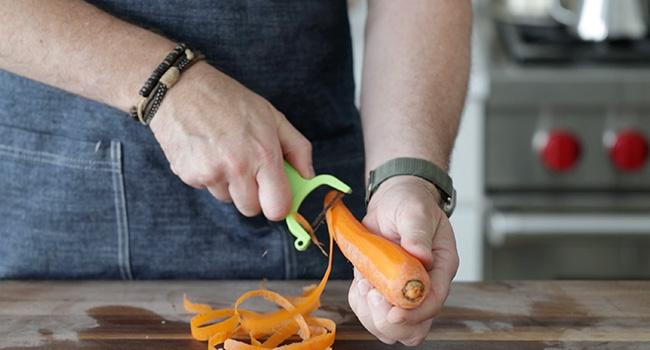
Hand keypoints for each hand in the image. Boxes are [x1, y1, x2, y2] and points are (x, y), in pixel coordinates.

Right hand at [149, 62, 313, 219]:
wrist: (181, 89)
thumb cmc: (230, 100)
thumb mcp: (272, 116)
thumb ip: (297, 148)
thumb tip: (308, 175)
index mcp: (263, 153)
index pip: (277, 207)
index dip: (279, 205)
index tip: (276, 195)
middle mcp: (237, 167)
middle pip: (251, 210)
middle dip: (253, 195)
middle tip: (249, 169)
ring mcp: (210, 173)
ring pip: (228, 200)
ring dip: (230, 185)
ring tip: (224, 153)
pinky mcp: (188, 175)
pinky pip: (207, 189)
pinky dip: (209, 177)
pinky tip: (207, 152)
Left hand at [348, 176, 458, 345]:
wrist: (392, 200)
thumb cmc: (410, 203)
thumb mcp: (415, 211)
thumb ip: (417, 232)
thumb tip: (421, 254)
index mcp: (440, 267)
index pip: (434, 302)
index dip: (415, 313)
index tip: (393, 313)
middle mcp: (423, 284)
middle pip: (413, 328)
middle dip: (388, 319)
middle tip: (373, 292)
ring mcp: (401, 290)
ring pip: (388, 326)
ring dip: (370, 312)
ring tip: (365, 282)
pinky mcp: (381, 289)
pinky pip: (368, 312)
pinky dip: (358, 301)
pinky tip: (360, 280)